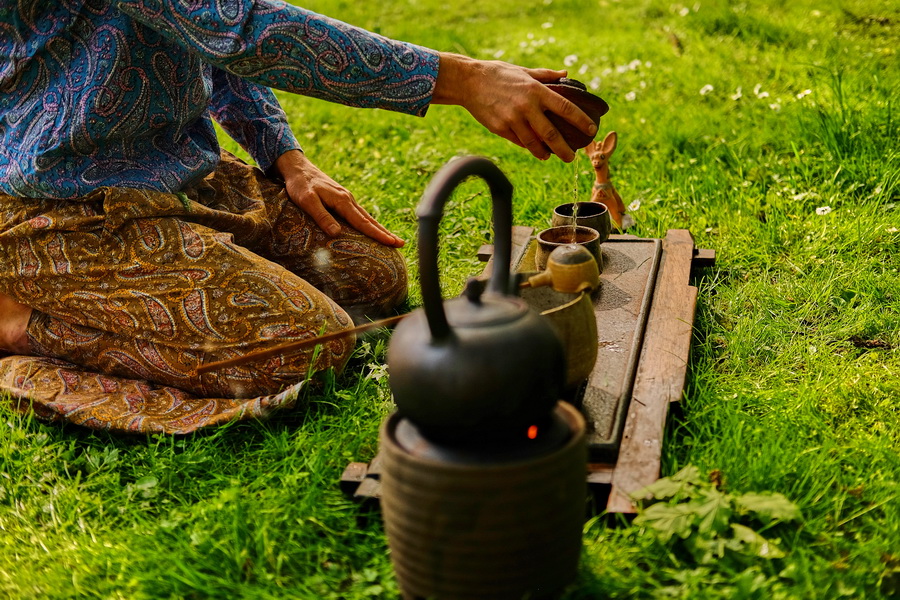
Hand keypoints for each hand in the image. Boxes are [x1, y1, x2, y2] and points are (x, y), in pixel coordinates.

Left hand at [273, 150, 403, 247]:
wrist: (297, 167)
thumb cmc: (300, 185)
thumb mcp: (307, 201)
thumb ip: (322, 216)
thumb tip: (337, 233)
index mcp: (342, 201)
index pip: (363, 222)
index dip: (377, 234)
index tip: (392, 243)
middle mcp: (348, 200)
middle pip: (370, 220)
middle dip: (385, 232)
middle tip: (401, 243)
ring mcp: (346, 199)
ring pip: (366, 217)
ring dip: (379, 228)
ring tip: (392, 239)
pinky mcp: (342, 199)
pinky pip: (359, 214)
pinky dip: (369, 223)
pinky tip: (372, 228)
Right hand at [431, 54, 596, 162]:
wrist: (469, 82)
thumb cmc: (498, 74)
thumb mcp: (523, 71)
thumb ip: (546, 75)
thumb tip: (566, 74)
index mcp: (536, 90)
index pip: (566, 108)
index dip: (581, 121)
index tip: (591, 130)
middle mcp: (527, 106)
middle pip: (552, 134)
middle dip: (564, 149)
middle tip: (572, 157)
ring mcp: (513, 120)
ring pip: (534, 144)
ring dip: (545, 152)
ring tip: (551, 156)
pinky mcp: (501, 129)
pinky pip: (519, 142)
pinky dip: (529, 147)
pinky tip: (535, 149)